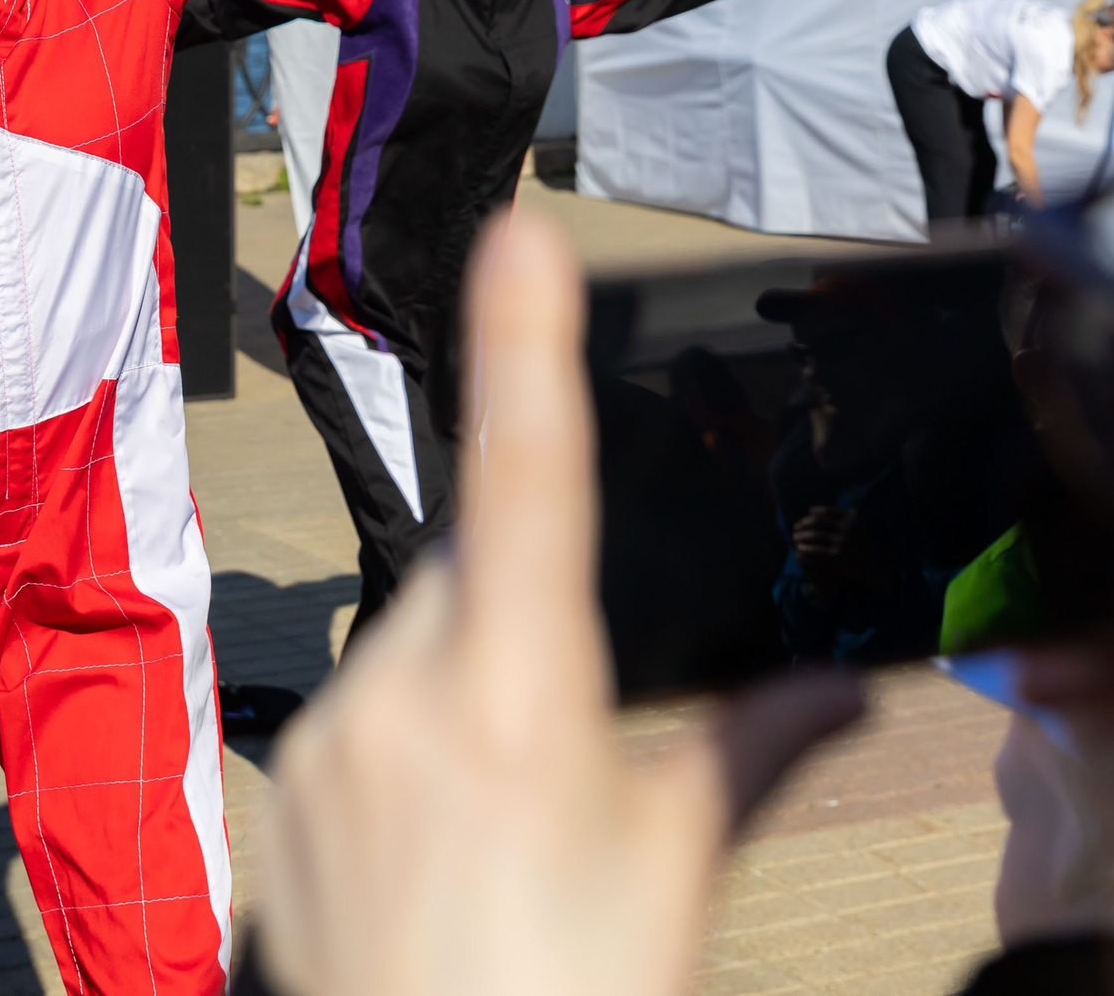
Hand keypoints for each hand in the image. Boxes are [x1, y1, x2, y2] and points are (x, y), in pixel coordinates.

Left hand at [257, 210, 860, 995]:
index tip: (520, 236)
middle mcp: (401, 696)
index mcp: (520, 698)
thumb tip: (830, 688)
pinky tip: (442, 847)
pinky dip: (405, 753)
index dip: (527, 347)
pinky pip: (356, 722)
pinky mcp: (282, 794)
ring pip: (409, 650)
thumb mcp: (674, 877)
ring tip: (507, 826)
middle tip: (573, 742)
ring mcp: (326, 745)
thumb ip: (742, 756)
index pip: (532, 482)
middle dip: (522, 617)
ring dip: (463, 692)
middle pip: (469, 576)